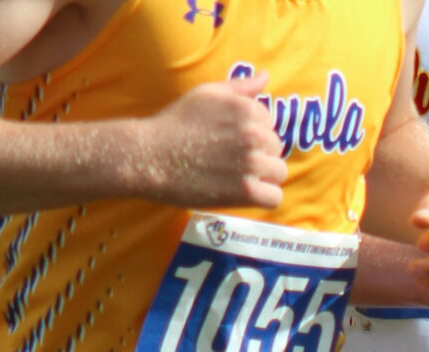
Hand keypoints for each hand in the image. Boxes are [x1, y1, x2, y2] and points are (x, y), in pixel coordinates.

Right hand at [142, 72, 286, 208]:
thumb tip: (265, 77)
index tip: (230, 141)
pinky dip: (263, 198)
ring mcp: (251, 163)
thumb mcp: (206, 94)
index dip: (252, 134)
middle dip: (258, 154)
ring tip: (237, 177)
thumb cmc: (176, 124)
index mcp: (247, 109)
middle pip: (276, 149)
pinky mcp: (245, 191)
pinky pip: (274, 197)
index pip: (270, 124)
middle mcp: (254, 134)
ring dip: (263, 177)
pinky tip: (244, 194)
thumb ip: (239, 87)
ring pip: (279, 173)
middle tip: (230, 160)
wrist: (150, 157)